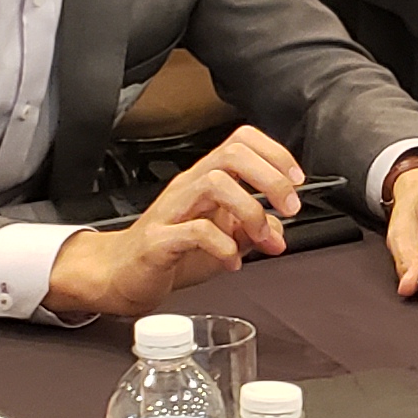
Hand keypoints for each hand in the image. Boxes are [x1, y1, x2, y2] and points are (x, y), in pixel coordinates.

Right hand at [44, 124, 307, 319]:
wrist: (121, 276)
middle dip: (271, 178)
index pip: (242, 141)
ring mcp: (172, 210)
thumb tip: (281, 231)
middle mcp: (189, 187)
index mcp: (206, 179)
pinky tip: (232, 262)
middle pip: (233, 153)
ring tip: (260, 237)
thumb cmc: (169, 252)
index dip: (276, 154)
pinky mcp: (158, 240)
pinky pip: (195, 231)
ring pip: (215, 183)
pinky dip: (224, 247)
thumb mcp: (223, 239)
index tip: (296, 182)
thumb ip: (253, 231)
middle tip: (288, 208)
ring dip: (250, 210)